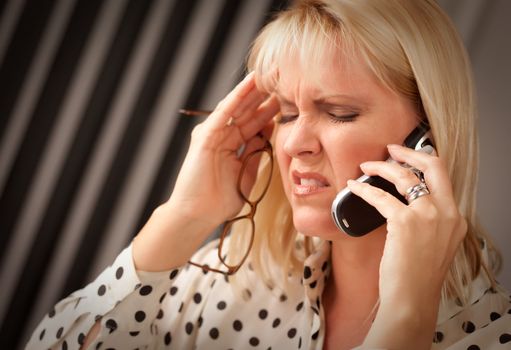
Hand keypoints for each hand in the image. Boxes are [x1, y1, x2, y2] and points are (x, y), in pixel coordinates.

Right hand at [169, 72, 278, 227]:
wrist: (197, 215)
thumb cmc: (218, 202)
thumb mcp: (245, 176)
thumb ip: (255, 156)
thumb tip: (267, 136)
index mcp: (233, 147)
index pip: (255, 125)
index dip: (271, 112)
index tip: (290, 100)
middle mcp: (223, 137)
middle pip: (248, 112)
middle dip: (265, 97)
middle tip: (284, 80)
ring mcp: (213, 135)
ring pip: (237, 107)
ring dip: (253, 91)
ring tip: (269, 73)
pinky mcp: (205, 136)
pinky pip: (224, 113)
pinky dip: (237, 97)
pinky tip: (250, 84)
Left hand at [347, 144, 466, 347]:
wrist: (412, 300)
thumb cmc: (416, 276)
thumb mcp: (433, 244)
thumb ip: (428, 221)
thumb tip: (402, 200)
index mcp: (455, 218)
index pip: (443, 177)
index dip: (423, 161)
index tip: (407, 156)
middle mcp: (446, 213)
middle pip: (433, 166)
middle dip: (409, 152)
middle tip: (391, 149)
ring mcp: (428, 216)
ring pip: (403, 176)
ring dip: (381, 167)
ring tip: (365, 167)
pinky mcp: (405, 223)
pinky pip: (380, 196)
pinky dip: (363, 189)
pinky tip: (352, 188)